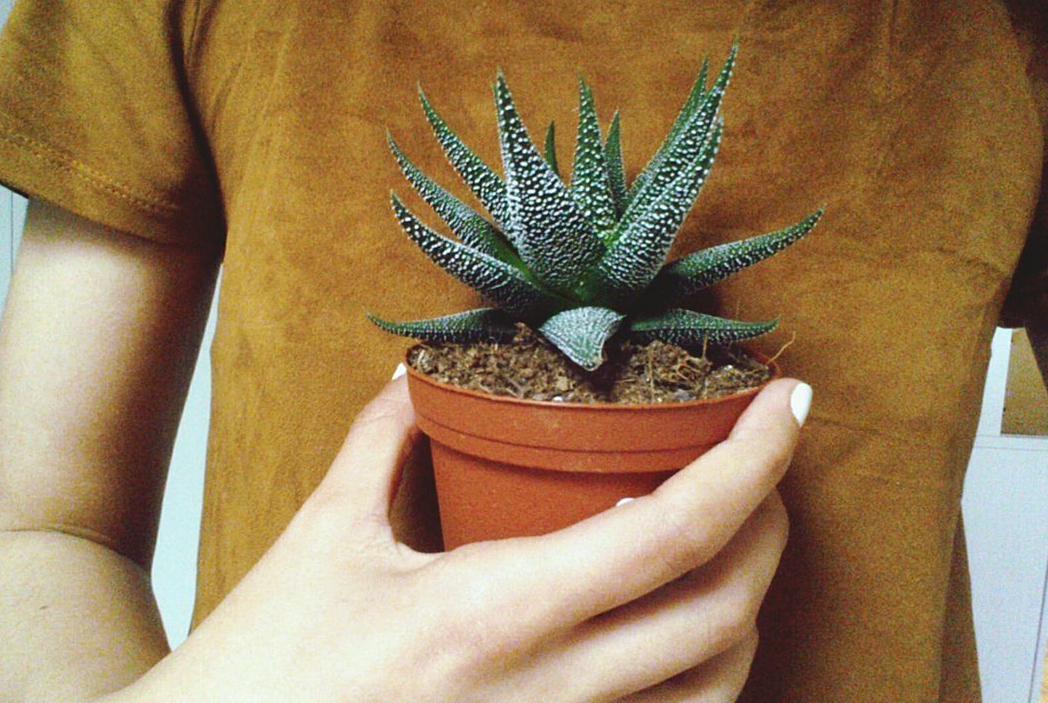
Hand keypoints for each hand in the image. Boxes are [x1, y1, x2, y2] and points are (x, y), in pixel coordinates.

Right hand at [113, 374, 805, 702]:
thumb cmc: (261, 667)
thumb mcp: (321, 537)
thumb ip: (380, 442)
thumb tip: (415, 376)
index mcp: (494, 612)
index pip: (671, 532)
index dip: (752, 462)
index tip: (786, 404)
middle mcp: (548, 695)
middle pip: (723, 611)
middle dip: (771, 526)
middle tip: (762, 464)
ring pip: (716, 690)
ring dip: (748, 610)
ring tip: (735, 546)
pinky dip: (702, 682)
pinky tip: (685, 638)